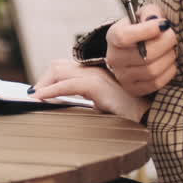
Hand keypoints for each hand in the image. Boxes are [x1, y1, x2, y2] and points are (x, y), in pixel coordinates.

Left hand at [31, 58, 149, 122]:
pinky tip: (41, 98)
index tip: (38, 94)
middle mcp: (94, 70)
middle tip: (34, 96)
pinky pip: (68, 84)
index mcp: (94, 73)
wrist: (148, 116)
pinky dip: (51, 90)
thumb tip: (61, 107)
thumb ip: (85, 102)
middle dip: (42, 80)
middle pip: (58, 65)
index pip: (64, 68)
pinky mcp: (98, 86)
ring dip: (43, 83)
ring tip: (35, 97)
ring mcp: (96, 76)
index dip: (48, 79)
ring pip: (59, 69)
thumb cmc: (127, 114)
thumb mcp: (101, 106)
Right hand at [104, 3, 177, 97]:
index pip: (124, 36)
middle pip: (144, 55)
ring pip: (152, 70)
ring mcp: (122, 76)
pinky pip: (156, 83)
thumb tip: (156, 20)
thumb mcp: (144, 15)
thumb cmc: (142, 30)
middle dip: (165, 44)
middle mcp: (114, 58)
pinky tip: (169, 62)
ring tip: (172, 49)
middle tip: (173, 36)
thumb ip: (150, 13)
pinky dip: (168, 72)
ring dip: (169, 58)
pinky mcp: (133, 89)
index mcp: (113, 36)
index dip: (146, 31)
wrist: (136, 49)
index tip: (164, 24)